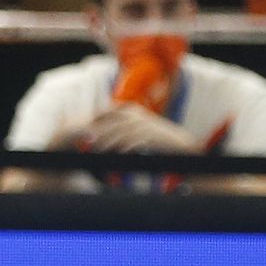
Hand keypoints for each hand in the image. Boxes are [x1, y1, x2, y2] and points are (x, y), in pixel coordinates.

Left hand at [82, 104, 200, 154]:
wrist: (179, 143)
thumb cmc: (157, 138)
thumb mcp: (139, 128)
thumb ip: (125, 127)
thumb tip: (109, 133)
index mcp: (132, 110)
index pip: (109, 112)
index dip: (97, 119)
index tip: (87, 128)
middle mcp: (136, 115)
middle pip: (112, 123)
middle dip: (98, 131)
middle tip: (86, 140)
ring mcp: (143, 125)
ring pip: (119, 133)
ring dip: (107, 142)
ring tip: (97, 150)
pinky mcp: (149, 136)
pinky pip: (132, 142)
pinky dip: (122, 149)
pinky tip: (115, 156)